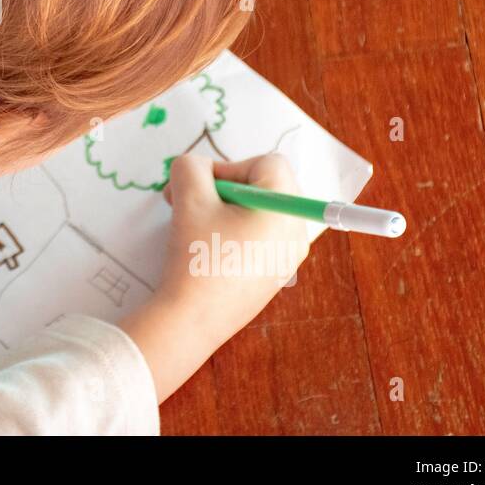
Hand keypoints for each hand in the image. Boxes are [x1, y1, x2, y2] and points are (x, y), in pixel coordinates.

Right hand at [118, 153, 310, 401]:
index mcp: (286, 209)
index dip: (229, 167)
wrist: (193, 320)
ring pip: (260, 213)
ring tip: (194, 228)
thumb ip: (190, 167)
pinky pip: (259, 239)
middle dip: (226, 188)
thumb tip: (196, 168)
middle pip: (266, 187)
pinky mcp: (274, 276)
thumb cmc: (197, 257)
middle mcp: (296, 231)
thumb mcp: (188, 199)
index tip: (201, 190)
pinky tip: (206, 251)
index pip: (267, 163)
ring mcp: (288, 257)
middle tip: (192, 203)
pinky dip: (233, 234)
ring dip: (225, 210)